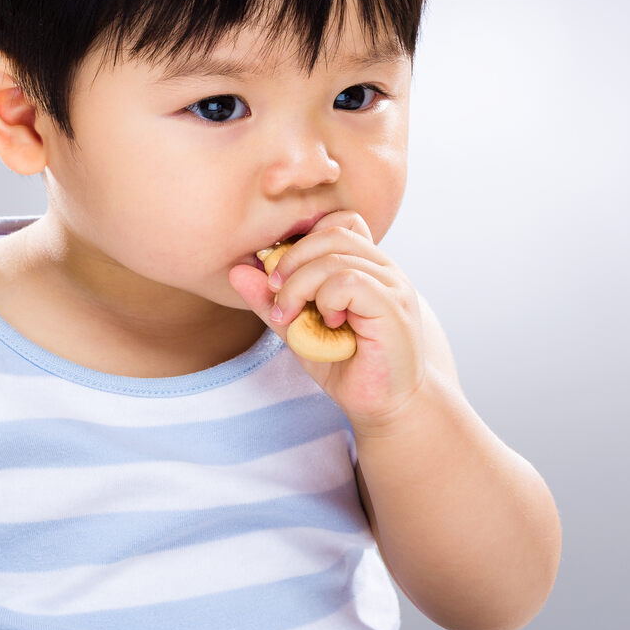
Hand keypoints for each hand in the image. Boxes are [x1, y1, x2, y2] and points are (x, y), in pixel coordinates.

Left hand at [228, 210, 427, 432]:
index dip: (303, 241)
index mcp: (367, 265)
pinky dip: (325, 300)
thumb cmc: (346, 366)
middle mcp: (384, 268)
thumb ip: (272, 299)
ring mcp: (393, 285)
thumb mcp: (298, 328)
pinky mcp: (392, 307)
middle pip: (331, 233)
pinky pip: (348, 282)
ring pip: (335, 256)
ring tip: (294, 317)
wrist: (385, 407)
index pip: (338, 222)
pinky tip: (328, 324)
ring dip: (300, 286)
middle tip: (277, 297)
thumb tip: (236, 270)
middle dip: (291, 261)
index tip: (280, 276)